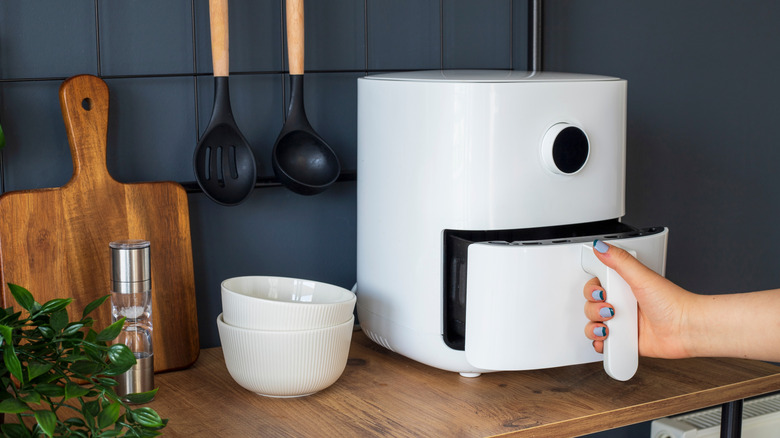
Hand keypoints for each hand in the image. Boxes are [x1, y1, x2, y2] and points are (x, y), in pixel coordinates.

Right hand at [583, 240, 694, 358]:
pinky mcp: (625, 341)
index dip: (592, 290)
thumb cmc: (673, 303)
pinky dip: (600, 343)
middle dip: (594, 309)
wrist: (687, 329)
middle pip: (591, 305)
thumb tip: (600, 246)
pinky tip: (607, 339)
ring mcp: (623, 323)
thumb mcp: (642, 276)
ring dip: (594, 326)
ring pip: (594, 324)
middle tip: (610, 309)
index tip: (601, 292)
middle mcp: (622, 304)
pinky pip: (604, 343)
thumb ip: (619, 260)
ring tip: (609, 326)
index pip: (596, 285)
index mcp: (624, 286)